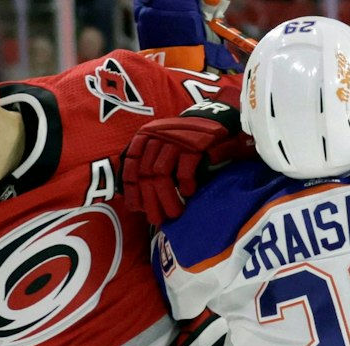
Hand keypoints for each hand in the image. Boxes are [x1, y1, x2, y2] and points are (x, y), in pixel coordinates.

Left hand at [120, 103, 250, 225]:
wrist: (217, 122)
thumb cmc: (187, 145)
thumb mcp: (164, 149)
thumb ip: (149, 166)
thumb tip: (136, 200)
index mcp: (146, 136)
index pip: (131, 166)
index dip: (133, 190)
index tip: (138, 209)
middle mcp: (157, 135)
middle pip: (145, 174)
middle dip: (151, 201)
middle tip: (159, 219)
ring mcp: (176, 139)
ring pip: (161, 174)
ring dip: (167, 198)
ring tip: (174, 212)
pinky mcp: (195, 143)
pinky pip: (184, 168)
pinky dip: (184, 184)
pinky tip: (188, 193)